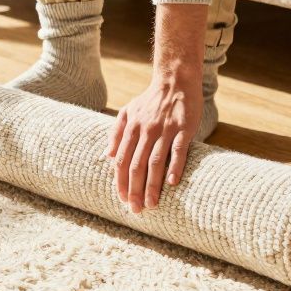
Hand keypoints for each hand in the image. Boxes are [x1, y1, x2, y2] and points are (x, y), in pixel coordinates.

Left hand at [105, 3, 206, 212]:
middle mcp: (145, 131)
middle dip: (134, 190)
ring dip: (152, 185)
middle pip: (136, 166)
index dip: (121, 182)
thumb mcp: (128, 112)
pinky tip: (172, 183)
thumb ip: (116, 133)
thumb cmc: (151, 99)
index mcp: (131, 129)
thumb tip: (106, 156)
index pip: (122, 161)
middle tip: (135, 210)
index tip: (122, 200)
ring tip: (151, 204)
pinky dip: (174, 167)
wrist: (175, 80)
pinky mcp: (183, 129)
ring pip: (155, 162)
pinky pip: (178, 150)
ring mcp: (164, 130)